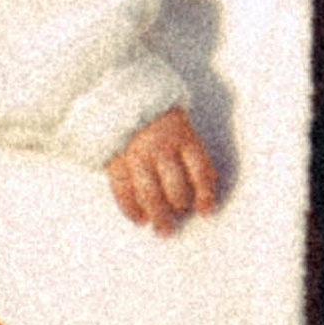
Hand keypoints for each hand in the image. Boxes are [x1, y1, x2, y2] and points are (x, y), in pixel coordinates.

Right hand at [104, 104, 219, 235]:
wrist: (119, 94)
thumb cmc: (157, 115)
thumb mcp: (181, 124)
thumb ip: (193, 151)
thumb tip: (209, 182)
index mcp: (181, 135)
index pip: (199, 170)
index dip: (205, 194)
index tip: (207, 211)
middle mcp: (159, 147)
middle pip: (174, 186)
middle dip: (179, 207)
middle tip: (180, 220)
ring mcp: (136, 154)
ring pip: (149, 193)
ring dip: (157, 216)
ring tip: (163, 230)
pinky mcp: (114, 159)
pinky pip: (123, 190)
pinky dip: (131, 208)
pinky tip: (139, 219)